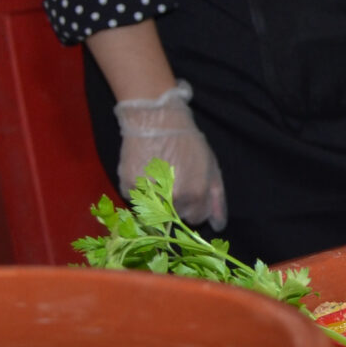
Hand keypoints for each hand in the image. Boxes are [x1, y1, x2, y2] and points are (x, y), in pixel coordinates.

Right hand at [114, 81, 227, 228]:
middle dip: (176, 203)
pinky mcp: (128, 187)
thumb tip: (218, 227)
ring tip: (159, 176)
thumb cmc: (188, 142)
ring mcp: (148, 194)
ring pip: (154, 211)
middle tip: (173, 180)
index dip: (193, 206)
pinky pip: (136, 200)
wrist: (156, 120)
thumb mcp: (211, 168)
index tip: (189, 190)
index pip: (194, 219)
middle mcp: (172, 199)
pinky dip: (140, 191)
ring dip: (158, 199)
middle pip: (175, 216)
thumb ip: (216, 200)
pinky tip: (145, 172)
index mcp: (194, 195)